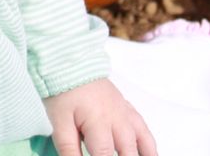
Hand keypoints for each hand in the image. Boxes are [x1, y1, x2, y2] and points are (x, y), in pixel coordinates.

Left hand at [42, 78, 156, 155]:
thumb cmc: (64, 91)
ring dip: (146, 153)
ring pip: (142, 138)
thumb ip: (69, 149)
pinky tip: (150, 151)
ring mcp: (124, 112)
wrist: (71, 63)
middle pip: (128, 150)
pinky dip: (149, 142)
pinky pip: (143, 127)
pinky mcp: (126, 107)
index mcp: (98, 122)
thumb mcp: (59, 123)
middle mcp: (116, 118)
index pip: (104, 155)